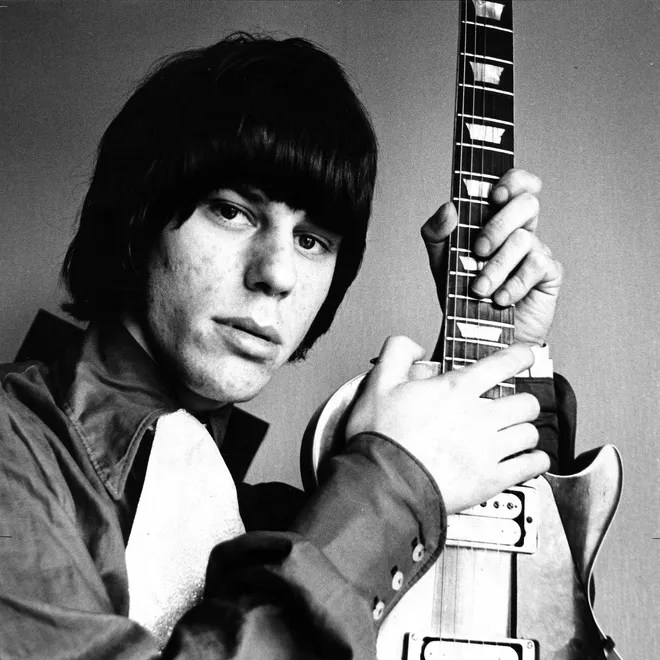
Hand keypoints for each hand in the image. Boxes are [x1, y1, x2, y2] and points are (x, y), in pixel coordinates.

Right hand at [346, 336, 549, 513]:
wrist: (382, 484)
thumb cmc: (381, 437)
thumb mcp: (379, 382)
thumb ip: (398, 352)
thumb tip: (417, 347)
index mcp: (457, 390)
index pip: (504, 363)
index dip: (520, 356)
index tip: (524, 356)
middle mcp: (480, 417)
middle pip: (526, 402)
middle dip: (522, 401)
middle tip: (512, 405)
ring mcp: (488, 450)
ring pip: (531, 433)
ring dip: (524, 431)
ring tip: (514, 433)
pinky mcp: (491, 480)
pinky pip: (530, 466)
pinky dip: (534, 461)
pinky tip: (527, 459)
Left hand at [422, 169, 562, 345]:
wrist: (477, 338)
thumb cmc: (462, 294)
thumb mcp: (440, 262)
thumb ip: (435, 233)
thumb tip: (449, 207)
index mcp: (497, 219)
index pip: (516, 184)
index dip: (514, 180)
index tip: (495, 194)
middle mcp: (520, 230)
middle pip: (526, 203)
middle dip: (497, 226)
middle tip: (477, 250)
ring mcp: (537, 251)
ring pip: (524, 239)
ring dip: (496, 266)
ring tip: (479, 289)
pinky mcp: (549, 275)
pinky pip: (537, 265)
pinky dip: (514, 283)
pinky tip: (500, 299)